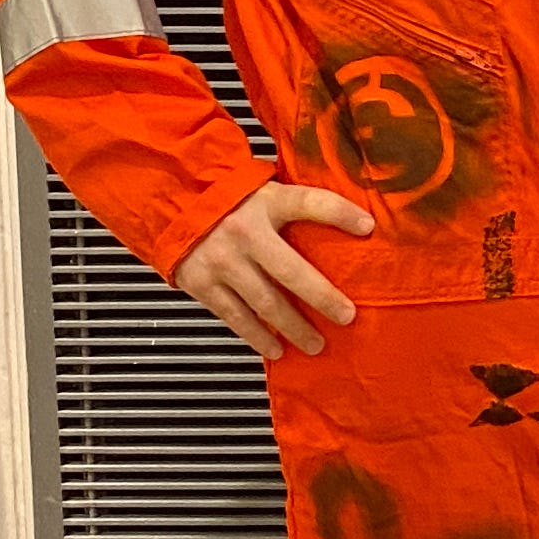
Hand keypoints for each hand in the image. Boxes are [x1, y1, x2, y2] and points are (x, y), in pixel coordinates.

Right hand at [175, 182, 373, 360]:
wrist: (170, 201)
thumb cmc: (227, 198)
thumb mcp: (262, 188)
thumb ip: (291, 203)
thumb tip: (344, 218)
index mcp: (265, 202)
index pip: (310, 203)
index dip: (341, 213)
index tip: (367, 227)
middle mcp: (245, 232)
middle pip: (292, 271)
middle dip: (323, 298)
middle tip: (346, 317)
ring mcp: (222, 261)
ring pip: (265, 303)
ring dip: (293, 328)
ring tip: (315, 345)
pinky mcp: (202, 283)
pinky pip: (235, 317)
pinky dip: (257, 336)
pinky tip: (274, 349)